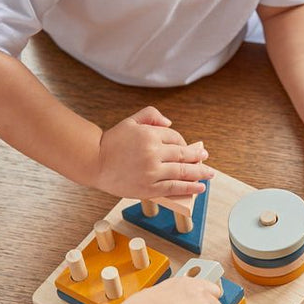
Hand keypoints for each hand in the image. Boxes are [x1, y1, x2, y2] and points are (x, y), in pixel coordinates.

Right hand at [95, 106, 211, 197]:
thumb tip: (170, 123)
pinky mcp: (149, 188)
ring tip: (209, 174)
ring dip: (199, 173)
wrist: (94, 162)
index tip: (188, 148)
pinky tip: (199, 187)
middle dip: (197, 156)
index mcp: (149, 134)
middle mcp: (153, 152)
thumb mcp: (131, 121)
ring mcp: (152, 171)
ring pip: (182, 171)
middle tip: (205, 157)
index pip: (175, 137)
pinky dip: (189, 187)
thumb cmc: (111, 142)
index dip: (183, 143)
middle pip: (183, 154)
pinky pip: (174, 187)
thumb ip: (151, 115)